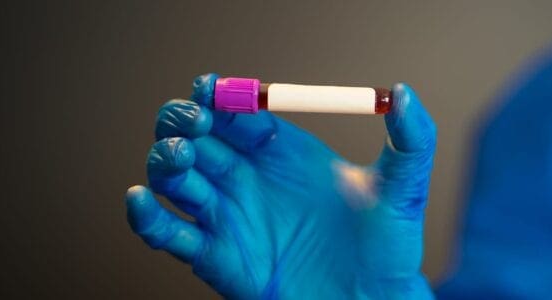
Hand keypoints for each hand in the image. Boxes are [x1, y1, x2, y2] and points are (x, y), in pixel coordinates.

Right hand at [125, 73, 435, 298]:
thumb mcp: (405, 190)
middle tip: (195, 122)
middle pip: (192, 134)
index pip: (236, 109)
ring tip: (183, 159)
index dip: (220, 95)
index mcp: (282, 149)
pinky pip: (166, 232)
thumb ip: (410, 139)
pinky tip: (141, 200)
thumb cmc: (390, 247)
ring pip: (172, 177)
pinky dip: (144, 217)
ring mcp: (226, 215)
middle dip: (182, 120)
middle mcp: (247, 176)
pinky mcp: (213, 256)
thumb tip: (402, 92)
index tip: (217, 90)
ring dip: (164, 161)